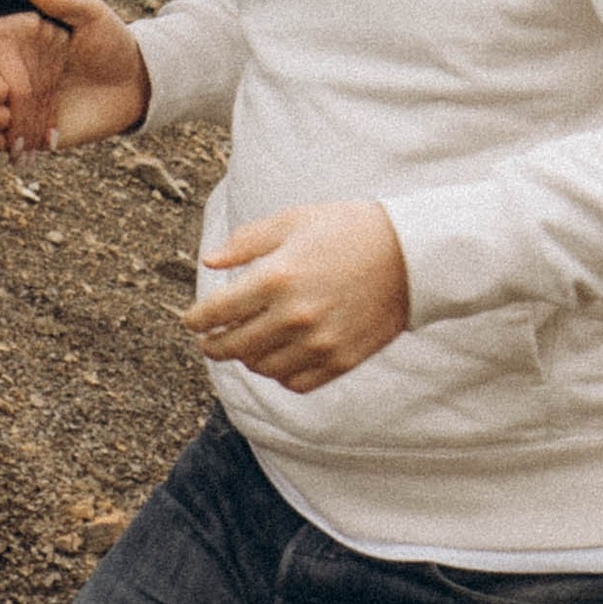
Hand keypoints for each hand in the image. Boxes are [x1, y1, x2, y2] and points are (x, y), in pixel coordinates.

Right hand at [0, 0, 149, 156]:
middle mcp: (21, 75)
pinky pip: (16, 139)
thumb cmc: (113, 42)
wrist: (138, 81)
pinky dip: (6, 143)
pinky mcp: (40, 130)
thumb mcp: (93, 14)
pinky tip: (5, 143)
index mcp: (25, 46)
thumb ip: (65, 2)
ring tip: (2, 119)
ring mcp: (29, 104)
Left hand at [186, 201, 409, 391]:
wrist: (411, 255)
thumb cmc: (347, 229)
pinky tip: (278, 358)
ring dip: (247, 359)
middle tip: (208, 342)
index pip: (217, 311)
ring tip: (246, 346)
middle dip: (213, 346)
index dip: (196, 319)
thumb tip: (209, 263)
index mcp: (277, 277)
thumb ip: (246, 243)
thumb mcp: (292, 221)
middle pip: (234, 347)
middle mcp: (294, 316)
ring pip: (262, 367)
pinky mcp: (340, 360)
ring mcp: (318, 342)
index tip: (191, 321)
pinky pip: (295, 382)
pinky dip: (279, 374)